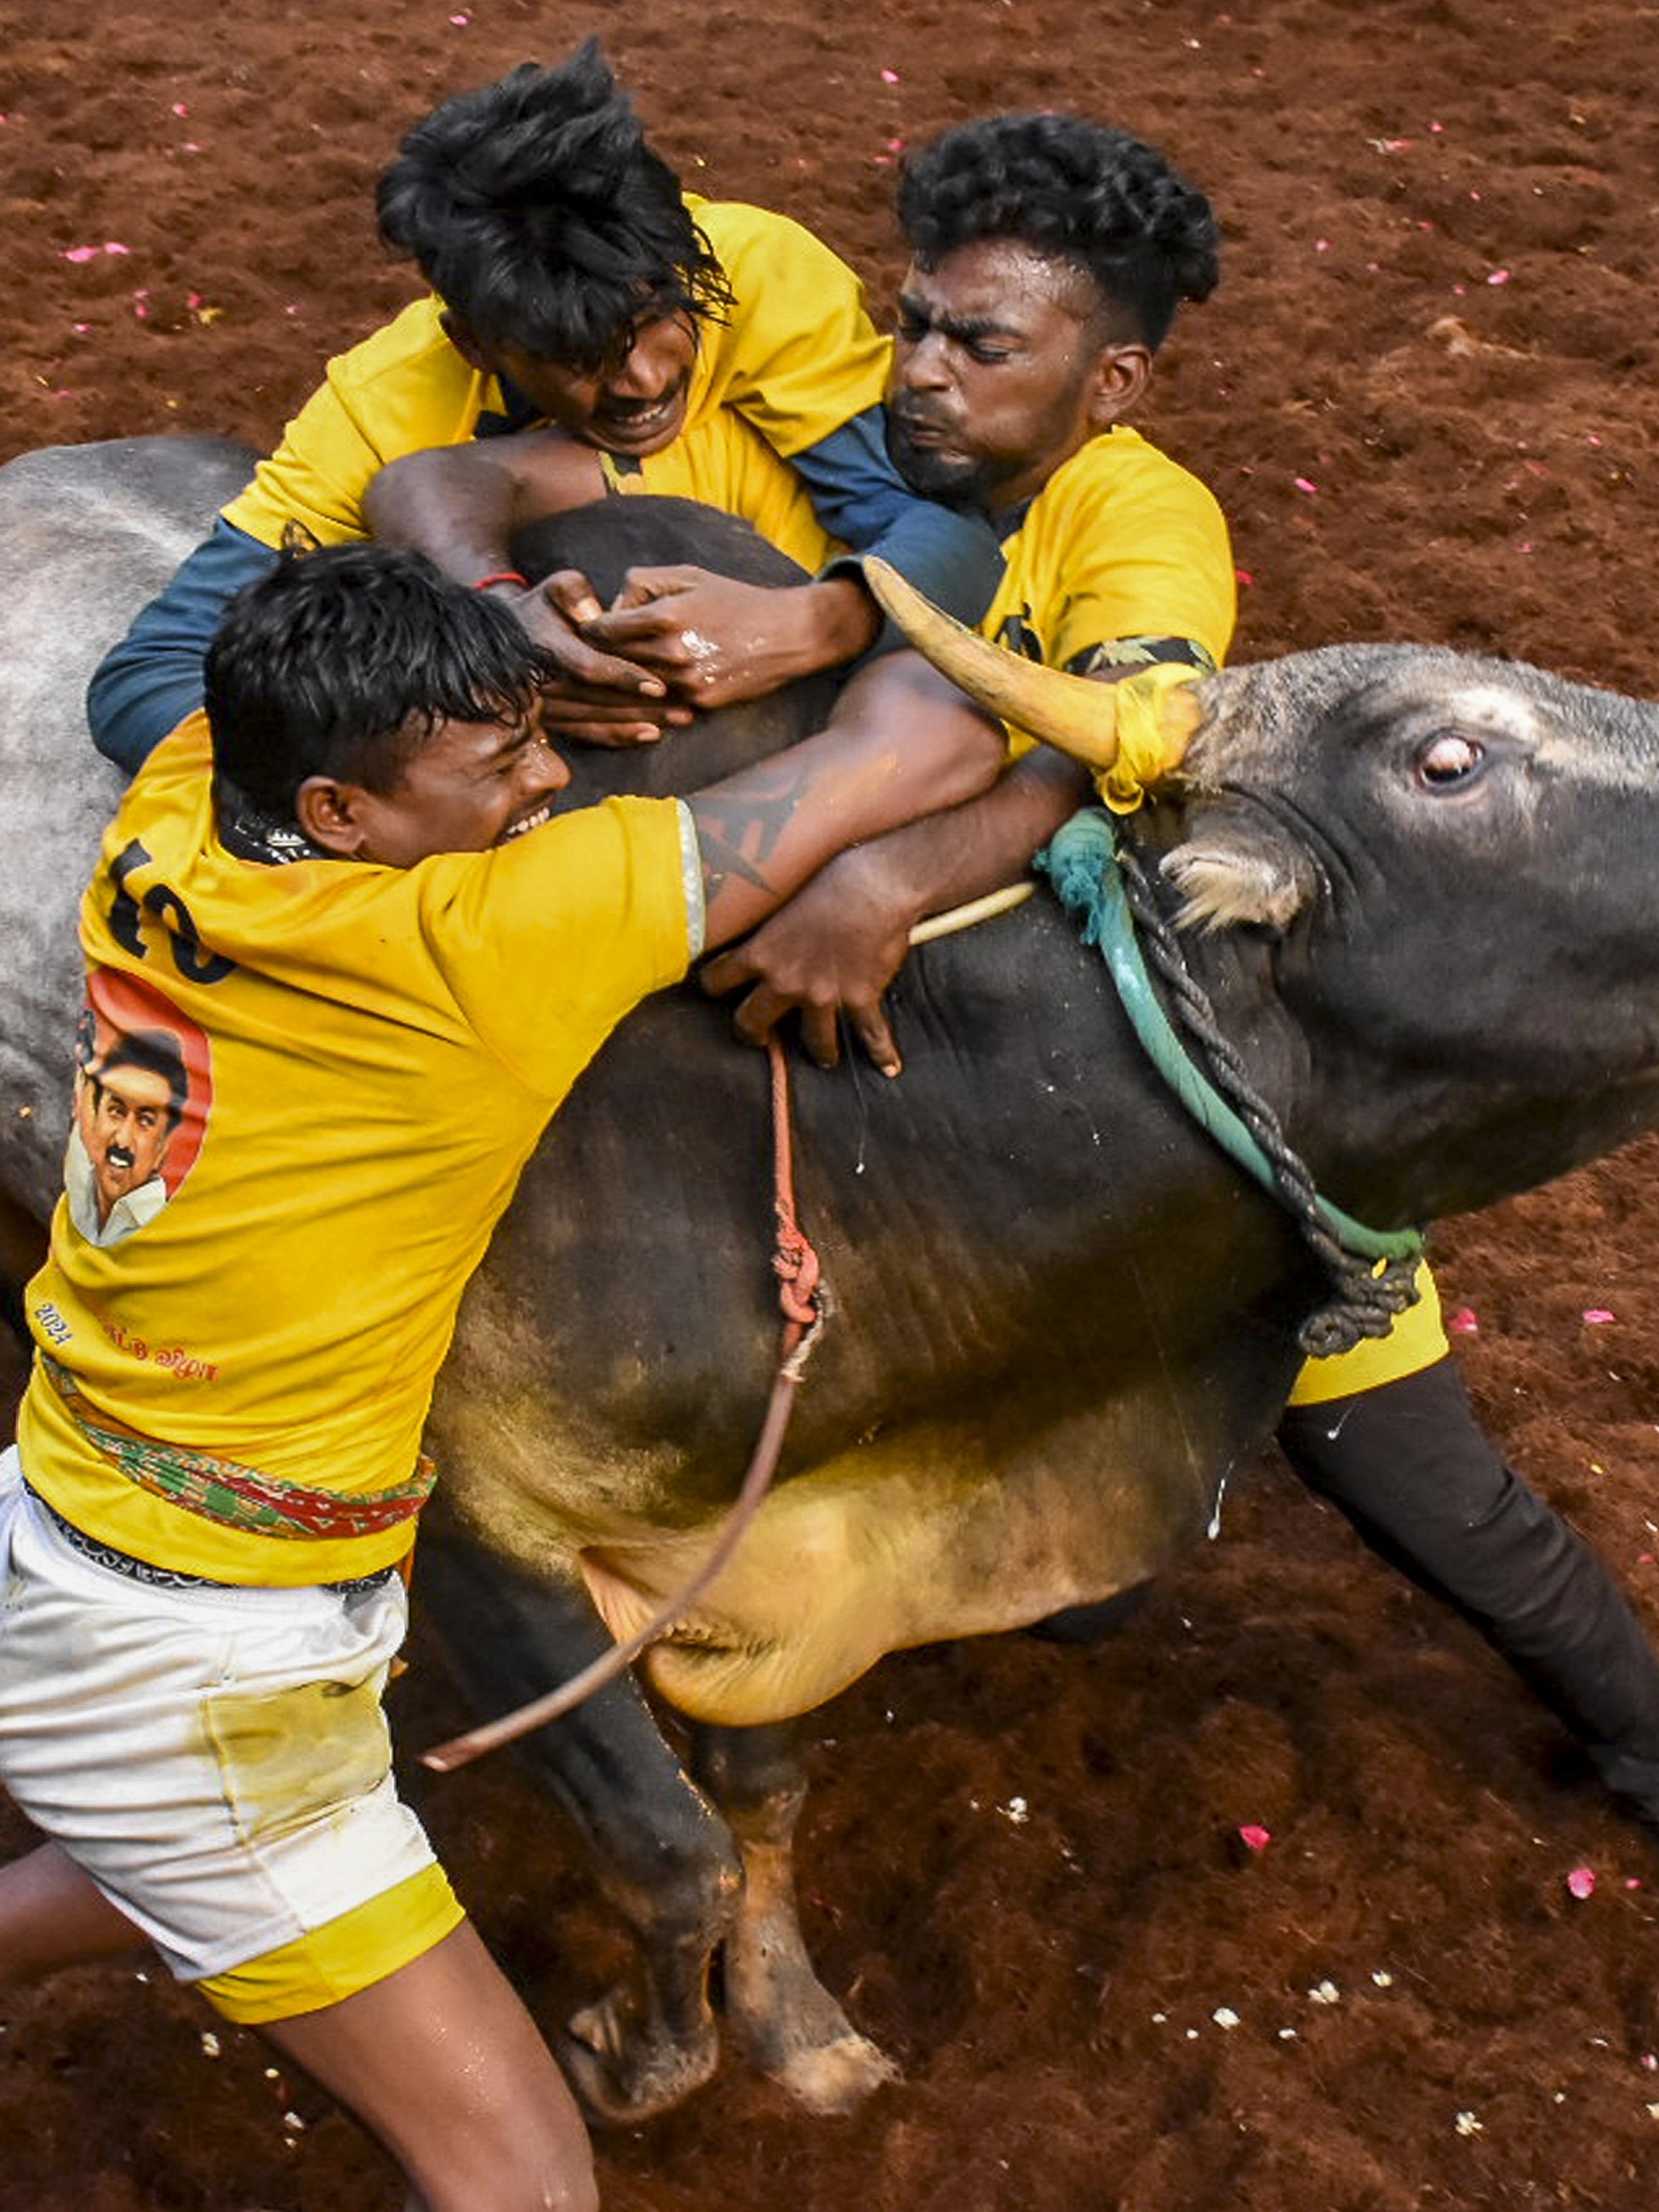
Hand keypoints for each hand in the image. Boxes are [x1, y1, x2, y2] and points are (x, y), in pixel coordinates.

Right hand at [504, 571, 692, 746]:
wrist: (507, 640)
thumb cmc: (544, 609)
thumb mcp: (555, 589)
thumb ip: (573, 592)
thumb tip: (592, 615)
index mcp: (546, 648)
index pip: (589, 667)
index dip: (624, 676)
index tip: (659, 685)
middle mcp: (544, 683)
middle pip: (600, 700)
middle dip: (644, 706)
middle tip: (685, 707)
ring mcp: (546, 707)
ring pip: (598, 720)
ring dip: (641, 722)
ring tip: (680, 718)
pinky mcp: (551, 723)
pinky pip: (588, 734)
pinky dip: (620, 736)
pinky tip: (652, 734)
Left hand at [584, 567, 873, 708]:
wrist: (787, 635)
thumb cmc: (735, 600)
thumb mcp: (688, 575)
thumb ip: (642, 582)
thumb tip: (610, 606)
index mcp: (664, 616)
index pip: (601, 631)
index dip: (589, 630)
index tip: (585, 631)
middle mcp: (671, 653)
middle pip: (611, 663)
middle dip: (598, 658)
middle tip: (584, 657)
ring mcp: (685, 683)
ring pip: (632, 687)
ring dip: (619, 681)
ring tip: (608, 674)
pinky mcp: (699, 703)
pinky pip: (660, 702)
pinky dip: (649, 696)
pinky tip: (645, 688)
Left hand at [700, 855, 914, 1074]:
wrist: (876, 884)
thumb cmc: (830, 875)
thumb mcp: (783, 891)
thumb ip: (768, 917)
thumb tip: (757, 907)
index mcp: (761, 953)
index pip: (717, 980)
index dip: (714, 984)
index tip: (716, 985)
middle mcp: (786, 982)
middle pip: (751, 1023)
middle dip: (753, 1032)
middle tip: (759, 1034)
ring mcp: (824, 996)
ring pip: (815, 1041)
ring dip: (819, 1051)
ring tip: (823, 1057)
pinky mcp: (861, 998)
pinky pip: (872, 1034)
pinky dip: (883, 1051)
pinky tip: (889, 1067)